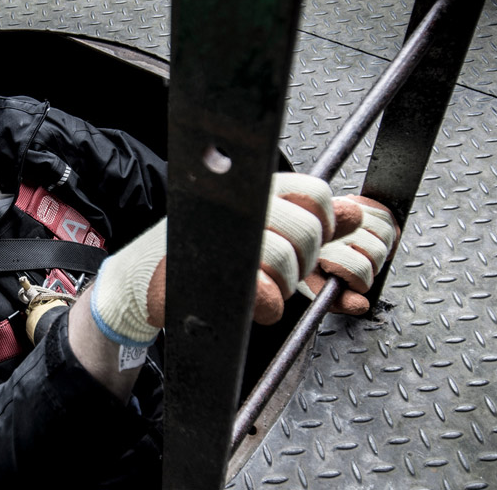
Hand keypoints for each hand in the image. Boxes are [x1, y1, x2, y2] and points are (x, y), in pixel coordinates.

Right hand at [90, 173, 338, 345]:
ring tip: (260, 289)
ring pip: (285, 262)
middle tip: (278, 273)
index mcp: (254, 189)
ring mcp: (223, 237)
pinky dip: (265, 307)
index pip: (316, 194)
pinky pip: (264, 293)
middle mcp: (239, 205)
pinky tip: (250, 305)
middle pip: (306, 231)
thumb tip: (356, 215)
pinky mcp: (210, 272)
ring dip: (281, 288)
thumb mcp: (259, 229)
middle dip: (302, 263)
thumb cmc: (199, 254)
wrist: (140, 281)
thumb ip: (310, 222)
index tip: (306, 245)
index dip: (322, 225)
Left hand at [298, 195, 400, 314]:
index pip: (359, 268)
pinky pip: (388, 218)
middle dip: (371, 268)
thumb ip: (340, 301)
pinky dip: (388, 232)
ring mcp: (346, 209)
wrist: (301, 240)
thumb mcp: (319, 290)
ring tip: (364, 255)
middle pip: (376, 252)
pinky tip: (372, 240)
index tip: (352, 283)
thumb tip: (361, 305)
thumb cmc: (310, 267)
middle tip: (357, 269)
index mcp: (321, 248)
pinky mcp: (358, 201)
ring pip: (386, 233)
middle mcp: (335, 224)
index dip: (360, 282)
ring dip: (381, 249)